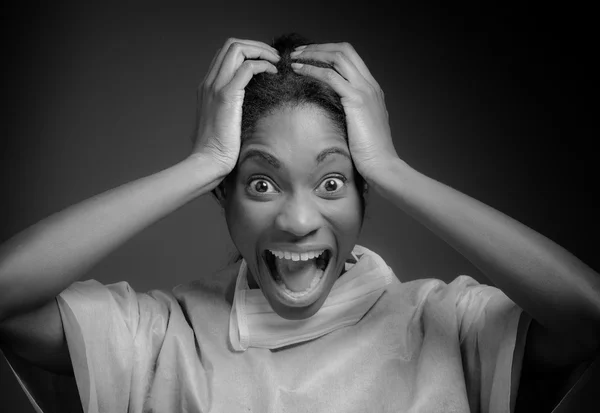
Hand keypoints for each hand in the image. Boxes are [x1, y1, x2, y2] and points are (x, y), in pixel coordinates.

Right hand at [191, 38, 278, 174]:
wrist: (208, 162)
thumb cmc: (218, 149)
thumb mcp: (223, 124)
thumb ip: (230, 110)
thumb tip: (246, 111)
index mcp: (207, 87)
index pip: (226, 54)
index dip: (248, 52)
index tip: (265, 62)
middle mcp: (209, 82)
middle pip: (231, 45)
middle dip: (257, 46)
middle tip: (275, 58)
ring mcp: (216, 87)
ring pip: (238, 49)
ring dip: (261, 51)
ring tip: (276, 63)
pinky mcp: (227, 96)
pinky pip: (247, 67)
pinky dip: (263, 65)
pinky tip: (273, 74)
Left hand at [290, 42, 398, 183]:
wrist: (382, 164)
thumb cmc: (369, 152)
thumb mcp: (360, 126)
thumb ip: (350, 113)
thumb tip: (331, 110)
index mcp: (372, 89)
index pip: (350, 58)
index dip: (328, 52)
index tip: (309, 57)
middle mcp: (370, 85)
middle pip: (344, 50)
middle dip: (319, 48)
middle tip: (298, 52)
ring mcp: (365, 91)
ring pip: (338, 58)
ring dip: (313, 54)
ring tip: (295, 58)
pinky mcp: (357, 100)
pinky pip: (331, 76)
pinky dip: (313, 70)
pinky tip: (299, 71)